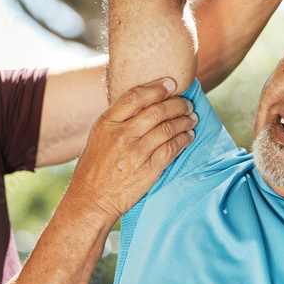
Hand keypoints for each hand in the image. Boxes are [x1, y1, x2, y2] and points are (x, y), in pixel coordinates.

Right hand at [68, 78, 196, 222]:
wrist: (91, 199)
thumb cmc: (95, 167)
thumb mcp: (98, 137)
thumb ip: (118, 119)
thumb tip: (147, 102)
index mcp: (106, 124)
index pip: (135, 97)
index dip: (157, 87)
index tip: (172, 83)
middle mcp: (121, 136)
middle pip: (156, 111)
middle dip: (177, 104)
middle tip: (186, 103)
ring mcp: (135, 154)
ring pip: (168, 129)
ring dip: (184, 121)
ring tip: (191, 118)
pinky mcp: (148, 170)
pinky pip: (172, 149)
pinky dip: (184, 140)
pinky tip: (188, 136)